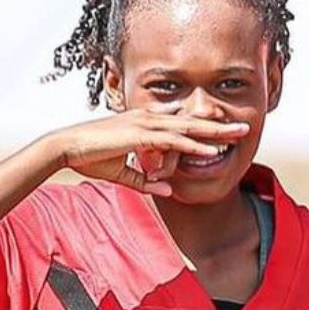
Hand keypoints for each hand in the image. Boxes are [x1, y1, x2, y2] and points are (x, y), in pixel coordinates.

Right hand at [46, 106, 248, 196]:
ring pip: (188, 127)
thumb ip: (145, 180)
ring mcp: (146, 124)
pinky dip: (194, 145)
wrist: (65, 148)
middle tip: (243, 127)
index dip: (203, 129)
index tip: (224, 133)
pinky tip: (211, 150)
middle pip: (192, 121)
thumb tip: (167, 191)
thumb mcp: (123, 172)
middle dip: (218, 125)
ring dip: (214, 131)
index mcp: (145, 122)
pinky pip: (174, 140)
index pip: (181, 124)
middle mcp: (149, 118)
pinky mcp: (141, 134)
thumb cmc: (89, 156)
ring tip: (237, 135)